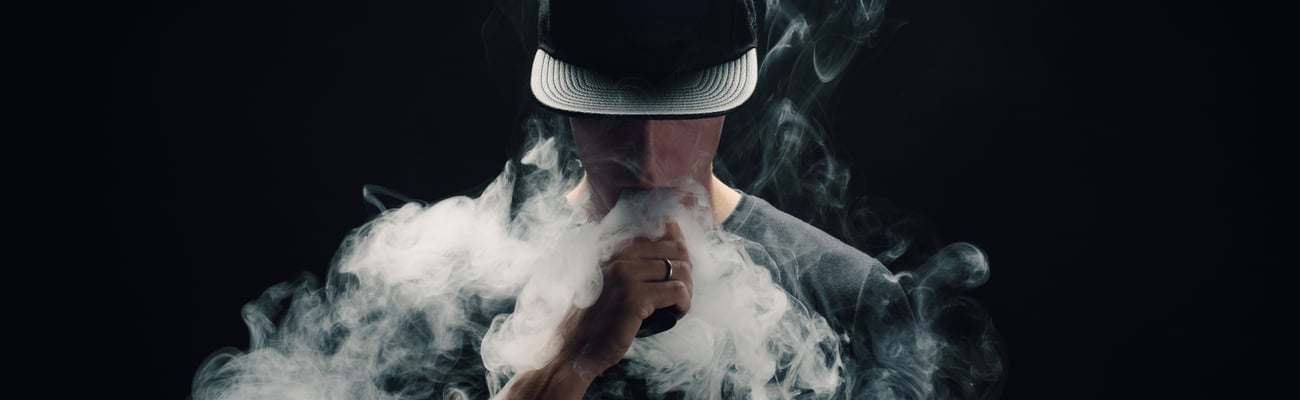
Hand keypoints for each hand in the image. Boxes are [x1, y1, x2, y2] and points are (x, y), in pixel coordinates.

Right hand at [551, 220, 694, 378]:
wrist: (574, 346)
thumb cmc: (597, 316)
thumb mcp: (612, 279)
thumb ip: (636, 260)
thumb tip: (674, 236)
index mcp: (615, 247)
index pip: (665, 234)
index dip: (679, 256)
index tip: (675, 276)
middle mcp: (620, 255)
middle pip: (677, 251)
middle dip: (685, 274)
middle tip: (678, 296)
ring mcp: (626, 275)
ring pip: (681, 271)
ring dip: (686, 292)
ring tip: (675, 307)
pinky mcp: (634, 298)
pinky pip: (678, 292)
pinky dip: (683, 306)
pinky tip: (673, 315)